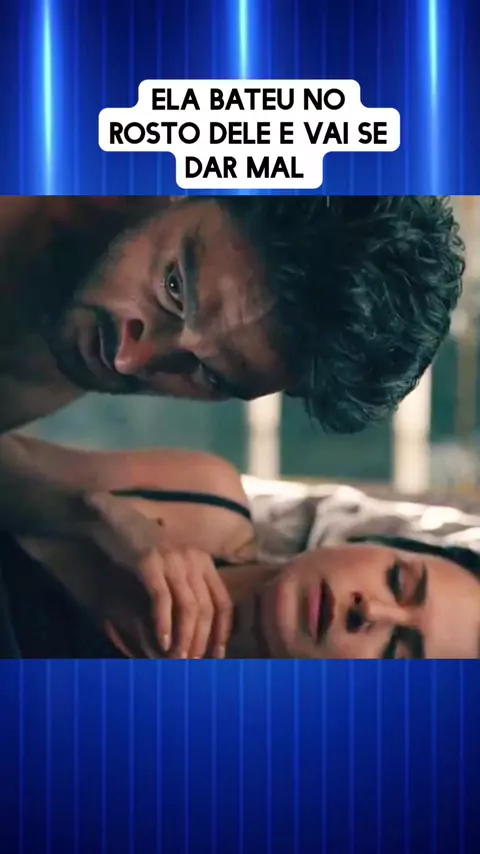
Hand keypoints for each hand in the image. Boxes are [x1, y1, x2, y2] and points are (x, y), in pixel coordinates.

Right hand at [80, 492, 232, 658]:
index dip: (222, 632)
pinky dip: (163, 624)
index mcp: (203, 562)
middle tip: (191, 664)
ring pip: (189, 607)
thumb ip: (184, 586)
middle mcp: (194, 560)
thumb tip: (192, 626)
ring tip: (176, 659)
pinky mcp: (150, 562)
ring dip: (184, 638)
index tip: (216, 656)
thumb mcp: (171, 564)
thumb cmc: (142, 546)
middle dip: (201, 641)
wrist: (113, 519)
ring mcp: (173, 560)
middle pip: (207, 609)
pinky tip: (160, 642)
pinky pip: (162, 599)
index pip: (223, 602)